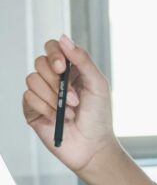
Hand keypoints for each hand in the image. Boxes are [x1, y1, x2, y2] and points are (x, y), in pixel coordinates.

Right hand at [22, 35, 116, 171]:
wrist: (92, 146)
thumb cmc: (99, 117)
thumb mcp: (98, 84)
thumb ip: (82, 60)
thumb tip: (63, 38)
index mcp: (72, 70)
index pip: (53, 48)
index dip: (55, 53)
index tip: (63, 68)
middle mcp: (55, 80)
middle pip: (40, 62)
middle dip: (56, 80)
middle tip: (74, 98)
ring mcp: (42, 94)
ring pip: (32, 79)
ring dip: (53, 97)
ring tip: (70, 111)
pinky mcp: (32, 110)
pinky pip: (28, 97)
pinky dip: (45, 108)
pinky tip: (58, 118)